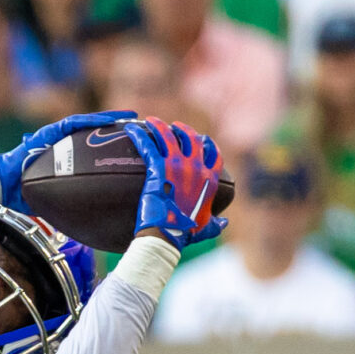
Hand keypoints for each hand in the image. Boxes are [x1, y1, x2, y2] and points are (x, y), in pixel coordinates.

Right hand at [0, 109, 135, 214]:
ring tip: (133, 118)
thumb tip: (81, 220)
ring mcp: (56, 135)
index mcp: (66, 158)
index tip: (135, 144)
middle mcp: (63, 143)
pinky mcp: (50, 132)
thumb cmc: (21, 192)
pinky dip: (95, 120)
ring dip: (112, 119)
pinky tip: (113, 119)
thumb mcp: (52, 197)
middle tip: (142, 128)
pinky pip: (76, 123)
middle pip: (96, 132)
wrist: (0, 184)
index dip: (114, 143)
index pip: (94, 147)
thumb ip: (67, 201)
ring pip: (91, 123)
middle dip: (119, 128)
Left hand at [125, 117, 226, 249]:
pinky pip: (148, 146)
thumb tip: (224, 222)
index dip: (208, 144)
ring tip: (151, 120)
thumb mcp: (207, 227)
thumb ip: (217, 223)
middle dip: (183, 130)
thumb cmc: (186, 233)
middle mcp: (197, 168)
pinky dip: (138, 135)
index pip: (214, 155)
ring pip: (169, 137)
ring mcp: (178, 166)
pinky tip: (130, 130)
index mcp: (210, 179)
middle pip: (192, 139)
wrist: (168, 233)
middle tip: (174, 126)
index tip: (202, 138)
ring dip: (159, 126)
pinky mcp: (159, 169)